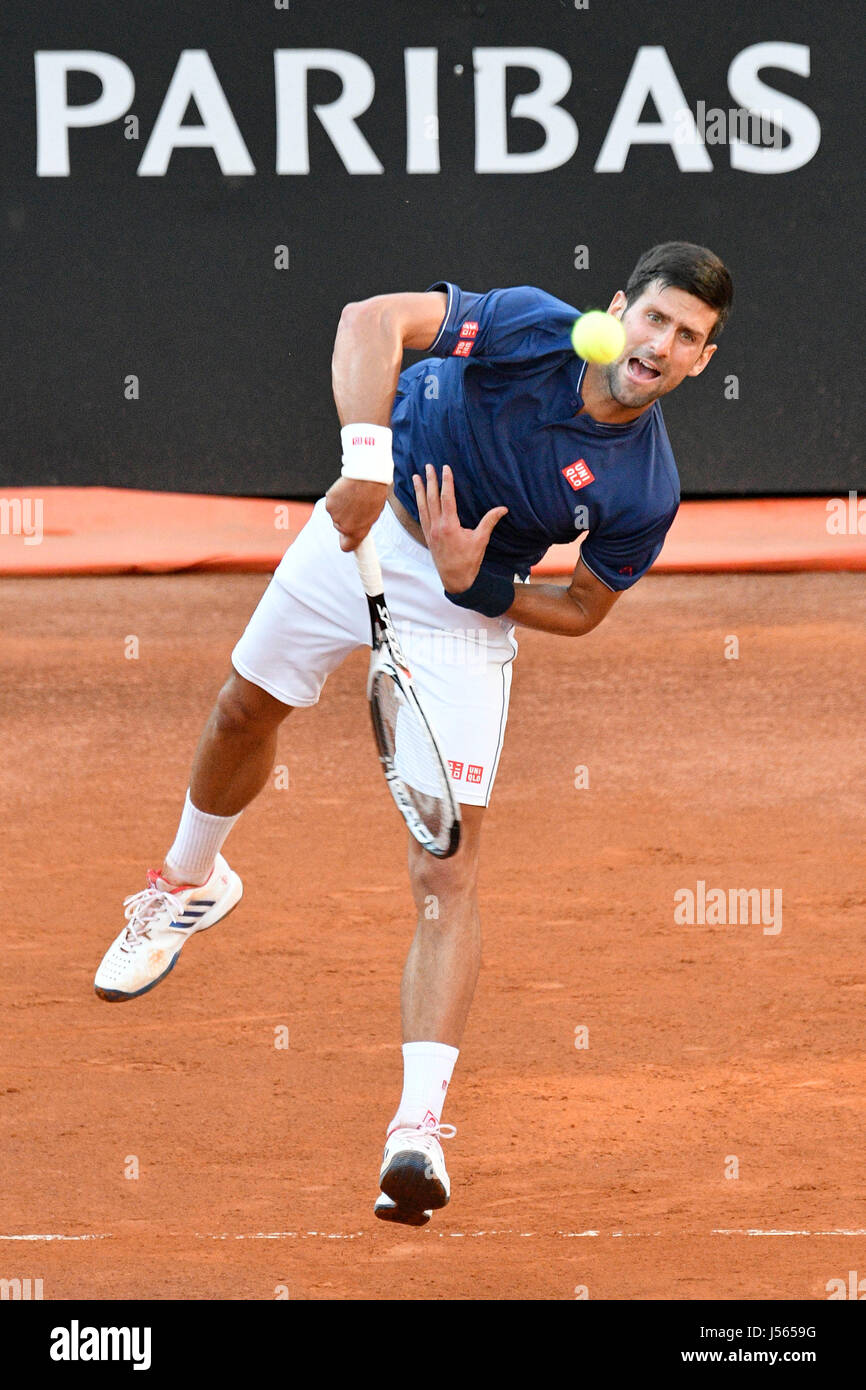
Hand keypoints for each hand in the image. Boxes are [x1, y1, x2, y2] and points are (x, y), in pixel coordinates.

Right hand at [325, 476, 387, 551]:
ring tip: (353, 497)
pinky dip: (337, 498)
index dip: (347, 542)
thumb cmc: (374, 494)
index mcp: (356, 532)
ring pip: (335, 513)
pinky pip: (331, 502)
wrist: (367, 476)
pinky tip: (346, 491)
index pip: (346, 547)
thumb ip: (362, 525)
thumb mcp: (373, 515)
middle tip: (356, 507)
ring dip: (341, 507)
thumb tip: (356, 526)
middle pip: (340, 527)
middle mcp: (343, 526)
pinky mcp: (329, 501)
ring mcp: (334, 514)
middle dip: (345, 519)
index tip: (349, 538)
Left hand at [412, 464, 507, 591]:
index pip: (447, 498)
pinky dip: (419, 504)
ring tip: (416, 476)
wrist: (455, 580)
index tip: (445, 468)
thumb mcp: (481, 540)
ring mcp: (430, 531)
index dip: (446, 482)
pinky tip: (418, 497)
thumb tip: (503, 508)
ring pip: (422, 506)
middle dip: (430, 481)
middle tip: (428, 466)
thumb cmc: (469, 561)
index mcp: (449, 526)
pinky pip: (421, 515)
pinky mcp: (427, 536)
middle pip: (431, 498)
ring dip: (419, 490)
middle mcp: (436, 527)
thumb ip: (490, 522)